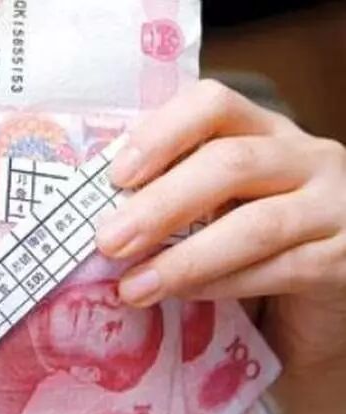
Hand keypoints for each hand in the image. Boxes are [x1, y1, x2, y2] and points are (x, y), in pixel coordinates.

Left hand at [96, 80, 345, 413]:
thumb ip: (175, 192)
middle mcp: (305, 156)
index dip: (162, 134)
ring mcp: (335, 204)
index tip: (116, 176)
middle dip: (161, 204)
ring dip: (185, 258)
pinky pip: (280, 269)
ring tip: (133, 286)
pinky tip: (182, 296)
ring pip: (256, 224)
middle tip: (108, 241)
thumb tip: (100, 203)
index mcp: (263, 131)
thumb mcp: (214, 205)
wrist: (315, 300)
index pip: (213, 104)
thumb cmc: (250, 244)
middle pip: (230, 163)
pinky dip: (223, 284)